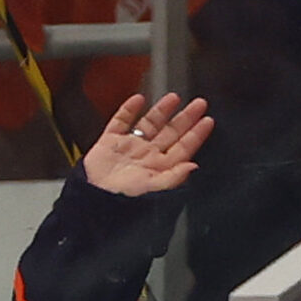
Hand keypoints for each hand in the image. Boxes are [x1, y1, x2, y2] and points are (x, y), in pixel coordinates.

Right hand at [82, 93, 212, 197]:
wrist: (93, 202)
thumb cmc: (122, 203)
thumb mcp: (153, 190)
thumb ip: (174, 177)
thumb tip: (193, 166)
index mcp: (159, 168)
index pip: (183, 148)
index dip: (196, 134)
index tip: (207, 120)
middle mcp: (147, 156)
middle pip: (170, 133)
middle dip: (185, 118)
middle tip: (199, 104)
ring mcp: (129, 148)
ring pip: (149, 124)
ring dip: (162, 111)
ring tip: (174, 98)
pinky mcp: (110, 143)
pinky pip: (121, 122)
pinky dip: (128, 110)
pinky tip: (137, 100)